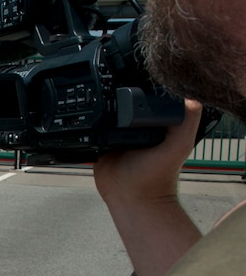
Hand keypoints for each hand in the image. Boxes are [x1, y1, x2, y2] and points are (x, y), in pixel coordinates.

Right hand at [92, 99, 204, 275]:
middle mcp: (136, 128)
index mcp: (155, 123)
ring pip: (105, 116)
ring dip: (99, 109)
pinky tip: (84, 116)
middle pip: (123, 104)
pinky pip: (91, 132)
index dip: (141, 89)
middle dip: (116, 96)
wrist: (133, 199)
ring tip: (93, 98)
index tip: (132, 77)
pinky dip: (87, 125)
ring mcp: (116, 136)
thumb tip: (191, 98)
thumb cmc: (158, 175)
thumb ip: (188, 122)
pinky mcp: (99, 146)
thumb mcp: (180, 144)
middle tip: (106, 85)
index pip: (147, 99)